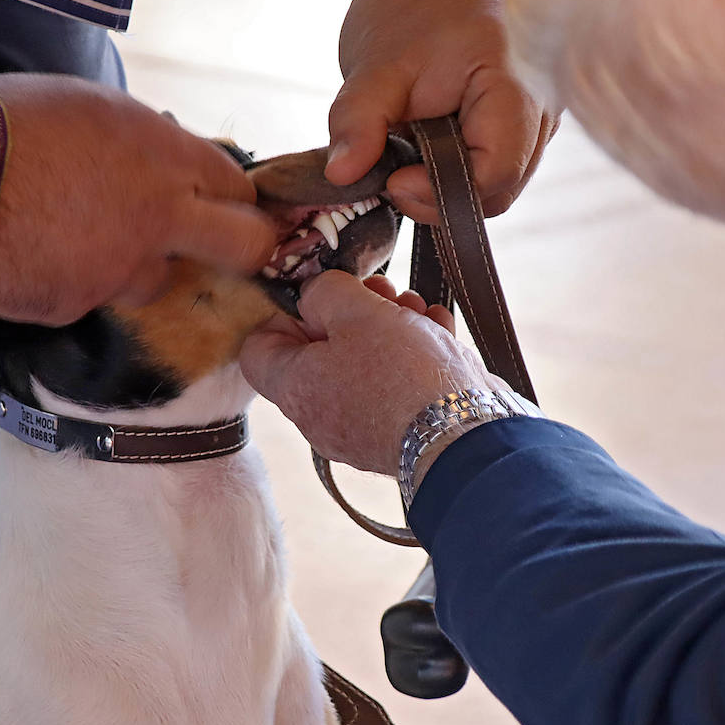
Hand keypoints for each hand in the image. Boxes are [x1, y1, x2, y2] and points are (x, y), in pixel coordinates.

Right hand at [0, 74, 274, 324]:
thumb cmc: (12, 119)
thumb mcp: (99, 109)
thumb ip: (149, 144)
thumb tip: (174, 161)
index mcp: (169, 162)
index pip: (241, 191)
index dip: (236, 200)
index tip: (226, 206)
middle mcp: (159, 224)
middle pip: (244, 249)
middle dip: (244, 248)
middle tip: (223, 247)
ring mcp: (118, 273)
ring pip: (153, 281)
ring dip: (135, 266)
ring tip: (84, 238)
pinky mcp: (73, 308)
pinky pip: (85, 298)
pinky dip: (67, 281)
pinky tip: (32, 253)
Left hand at [239, 270, 507, 475]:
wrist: (465, 436)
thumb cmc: (402, 373)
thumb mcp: (356, 311)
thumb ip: (325, 292)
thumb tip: (317, 293)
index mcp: (295, 388)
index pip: (259, 349)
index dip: (283, 313)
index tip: (319, 294)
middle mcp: (321, 415)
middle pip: (320, 351)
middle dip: (353, 311)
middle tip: (381, 289)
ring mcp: (361, 427)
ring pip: (364, 363)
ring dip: (390, 326)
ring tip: (416, 308)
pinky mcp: (401, 432)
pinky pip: (396, 385)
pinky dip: (415, 354)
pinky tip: (438, 330)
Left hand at [326, 0, 559, 223]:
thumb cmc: (412, 4)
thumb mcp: (373, 66)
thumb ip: (357, 123)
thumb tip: (343, 175)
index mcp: (515, 88)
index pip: (495, 175)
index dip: (441, 192)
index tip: (394, 177)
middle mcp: (542, 107)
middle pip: (501, 189)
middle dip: (441, 196)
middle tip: (392, 174)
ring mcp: (539, 115)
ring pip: (500, 182)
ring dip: (449, 184)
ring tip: (408, 153)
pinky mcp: (524, 120)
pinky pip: (497, 164)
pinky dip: (460, 168)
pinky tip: (427, 146)